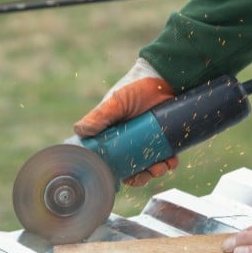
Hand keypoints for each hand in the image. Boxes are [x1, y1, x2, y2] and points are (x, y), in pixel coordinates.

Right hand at [74, 58, 178, 185]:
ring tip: (163, 166)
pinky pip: (167, 158)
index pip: (112, 162)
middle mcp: (129, 141)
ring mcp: (148, 141)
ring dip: (157, 171)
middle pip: (132, 169)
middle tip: (149, 171)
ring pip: (150, 166)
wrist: (164, 76)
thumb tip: (80, 131)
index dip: (119, 173)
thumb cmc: (134, 87)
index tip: (127, 175)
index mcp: (112, 136)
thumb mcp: (115, 102)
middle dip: (141, 176)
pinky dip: (169, 163)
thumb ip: (99, 116)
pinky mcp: (165, 139)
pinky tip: (172, 160)